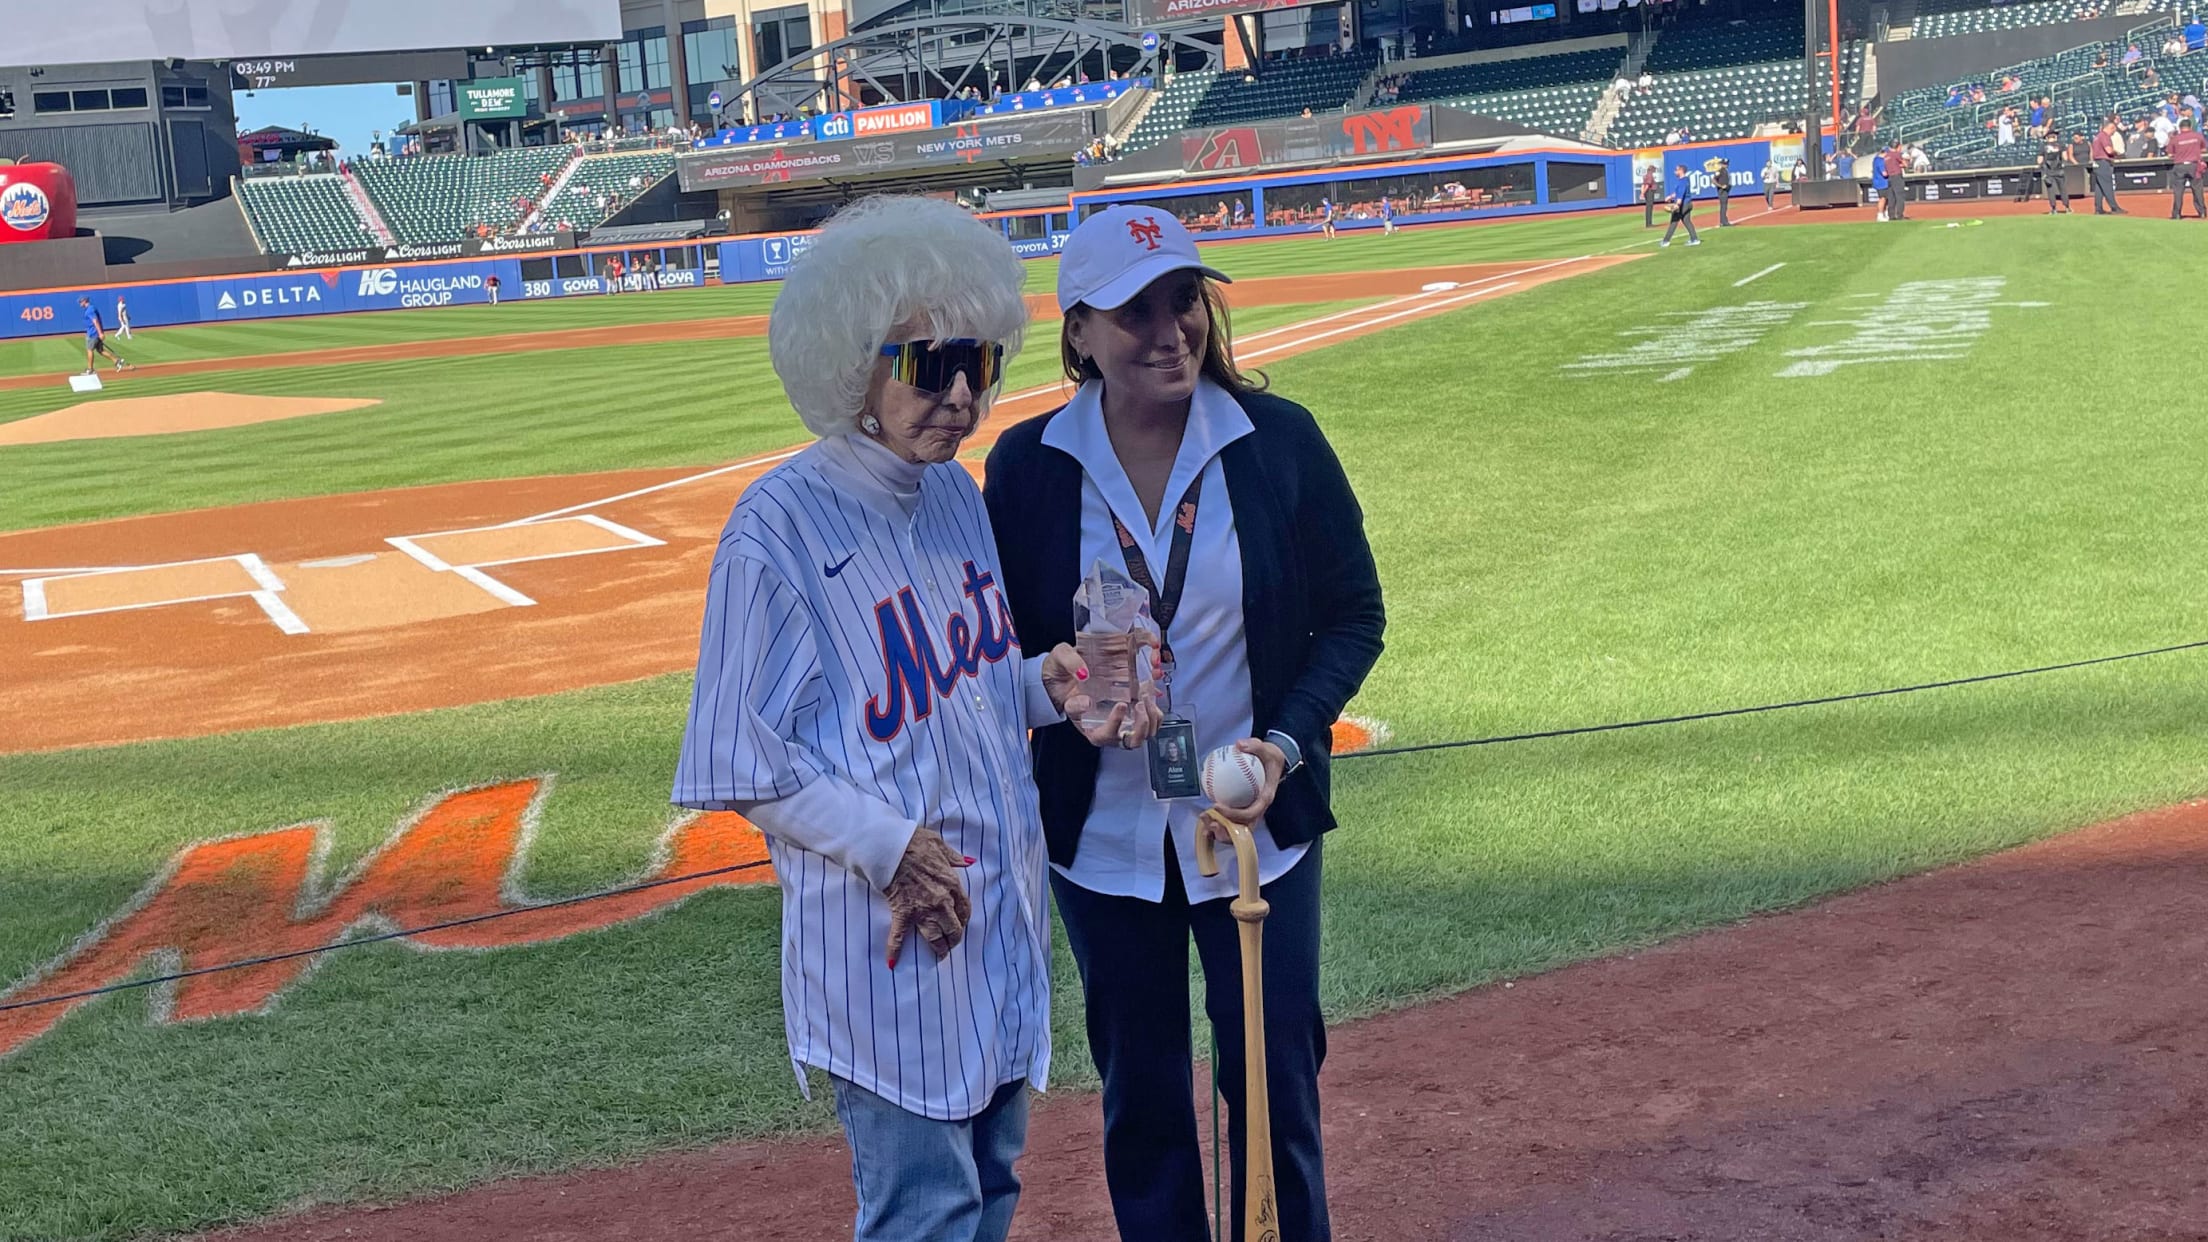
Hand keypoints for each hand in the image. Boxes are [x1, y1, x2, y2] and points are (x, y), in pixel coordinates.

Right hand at [883, 827, 972, 967]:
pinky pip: (898, 936)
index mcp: (952, 885)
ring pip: (934, 936)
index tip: (961, 923)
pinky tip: (892, 962)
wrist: (891, 848)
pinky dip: (894, 950)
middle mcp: (941, 901)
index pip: (965, 909)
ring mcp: (922, 909)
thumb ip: (955, 857)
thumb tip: (967, 861)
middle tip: (951, 944)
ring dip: (938, 948)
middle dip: (954, 939)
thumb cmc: (915, 843)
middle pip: (953, 928)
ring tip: (939, 955)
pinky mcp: (902, 912)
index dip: (963, 920)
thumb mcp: (940, 845)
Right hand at [1046, 641, 1164, 750]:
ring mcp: (1123, 723)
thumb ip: (1070, 670)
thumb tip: (1087, 701)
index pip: (1104, 736)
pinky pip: (1151, 720)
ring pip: (1145, 733)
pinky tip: (1150, 693)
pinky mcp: (1133, 714)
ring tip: (1147, 697)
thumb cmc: (1063, 674)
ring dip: (1151, 717)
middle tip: (1140, 703)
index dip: (1114, 723)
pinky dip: (1155, 709)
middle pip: (1131, 741)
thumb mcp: (1060, 662)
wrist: (1068, 673)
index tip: (1120, 705)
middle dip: (1141, 725)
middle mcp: (1108, 729)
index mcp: (1089, 726)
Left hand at [1205, 737, 1285, 830]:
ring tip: (1205, 823)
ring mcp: (1252, 810)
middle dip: (1227, 831)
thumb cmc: (1270, 757)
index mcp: (1265, 797)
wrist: (1275, 762)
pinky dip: (1219, 822)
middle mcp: (1259, 808)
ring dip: (1221, 830)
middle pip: (1244, 828)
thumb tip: (1239, 745)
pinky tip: (1206, 819)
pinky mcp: (1244, 809)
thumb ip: (1254, 746)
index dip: (1234, 814)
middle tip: (1210, 823)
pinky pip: (1232, 820)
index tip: (1217, 806)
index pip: (1251, 812)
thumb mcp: (1266, 748)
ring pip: (1237, 829)